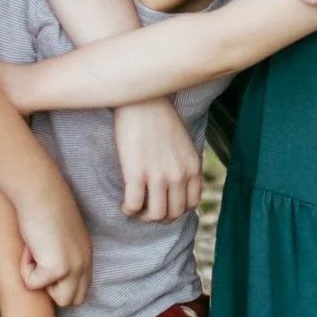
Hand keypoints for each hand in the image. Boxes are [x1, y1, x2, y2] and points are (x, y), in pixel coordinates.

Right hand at [15, 171, 92, 314]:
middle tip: (40, 263)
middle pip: (74, 299)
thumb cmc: (42, 203)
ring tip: (35, 256)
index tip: (45, 261)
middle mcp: (85, 262)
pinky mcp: (57, 268)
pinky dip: (25, 270)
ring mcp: (73, 267)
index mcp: (86, 253)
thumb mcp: (59, 231)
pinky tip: (29, 246)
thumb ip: (60, 250)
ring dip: (42, 283)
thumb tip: (44, 262)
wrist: (38, 189)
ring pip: (61, 300)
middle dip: (53, 289)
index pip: (82, 286)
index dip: (61, 282)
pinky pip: (33, 285)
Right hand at [114, 98, 203, 224]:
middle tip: (146, 210)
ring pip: (155, 214)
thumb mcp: (183, 142)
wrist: (141, 99)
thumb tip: (176, 184)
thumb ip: (184, 164)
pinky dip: (128, 210)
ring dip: (144, 217)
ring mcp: (158, 175)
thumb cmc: (159, 117)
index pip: (190, 204)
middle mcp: (179, 174)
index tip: (163, 205)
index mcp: (192, 167)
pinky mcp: (136, 173)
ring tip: (135, 208)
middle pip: (173, 213)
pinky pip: (134, 205)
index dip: (175, 211)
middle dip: (159, 217)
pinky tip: (124, 204)